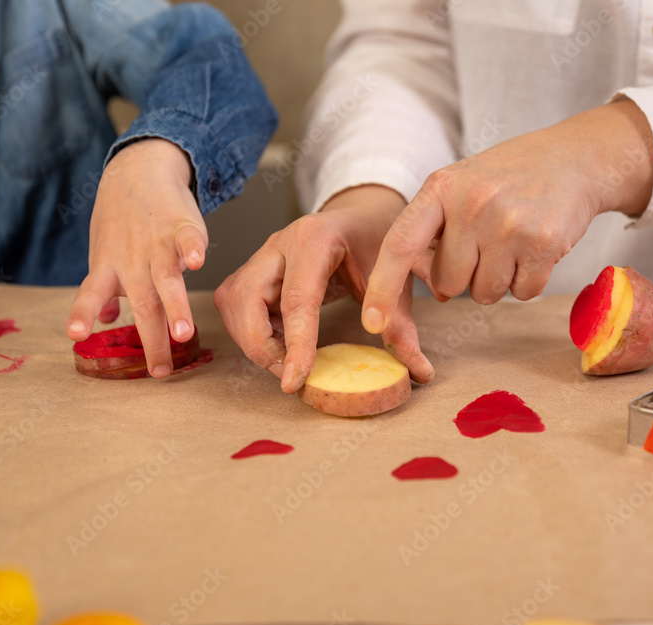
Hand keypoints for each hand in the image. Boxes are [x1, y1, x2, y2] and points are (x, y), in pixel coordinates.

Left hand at [66, 138, 206, 377]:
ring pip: (166, 280)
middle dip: (152, 338)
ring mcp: (157, 243)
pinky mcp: (181, 226)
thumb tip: (107, 321)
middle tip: (160, 370)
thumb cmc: (121, 218)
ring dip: (176, 307)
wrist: (139, 170)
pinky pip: (188, 240)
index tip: (76, 335)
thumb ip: (106, 289)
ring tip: (184, 334)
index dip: (83, 314)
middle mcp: (131, 259)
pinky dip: (193, 250)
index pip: (91, 294)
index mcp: (109, 267)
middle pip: (142, 303)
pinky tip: (199, 262)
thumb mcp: (103, 253)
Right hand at [213, 185, 434, 393]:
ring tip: (288, 360)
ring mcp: (262, 255)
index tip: (296, 381)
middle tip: (291, 375)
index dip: (295, 344)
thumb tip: (419, 373)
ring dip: (252, 340)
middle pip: (245, 300)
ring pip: (232, 304)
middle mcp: (279, 243)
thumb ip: (401, 326)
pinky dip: (253, 332)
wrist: (362, 214)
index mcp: (315, 239)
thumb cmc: (377, 241)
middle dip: (260, 345)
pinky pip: (237, 306)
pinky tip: (283, 344)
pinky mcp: (254, 270)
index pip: (296, 299)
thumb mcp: (395, 279)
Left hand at [361, 99, 652, 334]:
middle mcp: (470, 203)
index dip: (382, 287)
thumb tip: (436, 293)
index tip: (371, 321)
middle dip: (465, 276)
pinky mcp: (541, 242)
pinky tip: (535, 248)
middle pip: (447, 283)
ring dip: (497, 281)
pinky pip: (521, 293)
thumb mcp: (461, 186)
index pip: (399, 245)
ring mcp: (507, 223)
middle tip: (488, 242)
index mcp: (440, 187)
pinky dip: (527, 281)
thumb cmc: (508, 178)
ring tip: (513, 242)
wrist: (574, 157)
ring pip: (483, 294)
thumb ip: (436, 232)